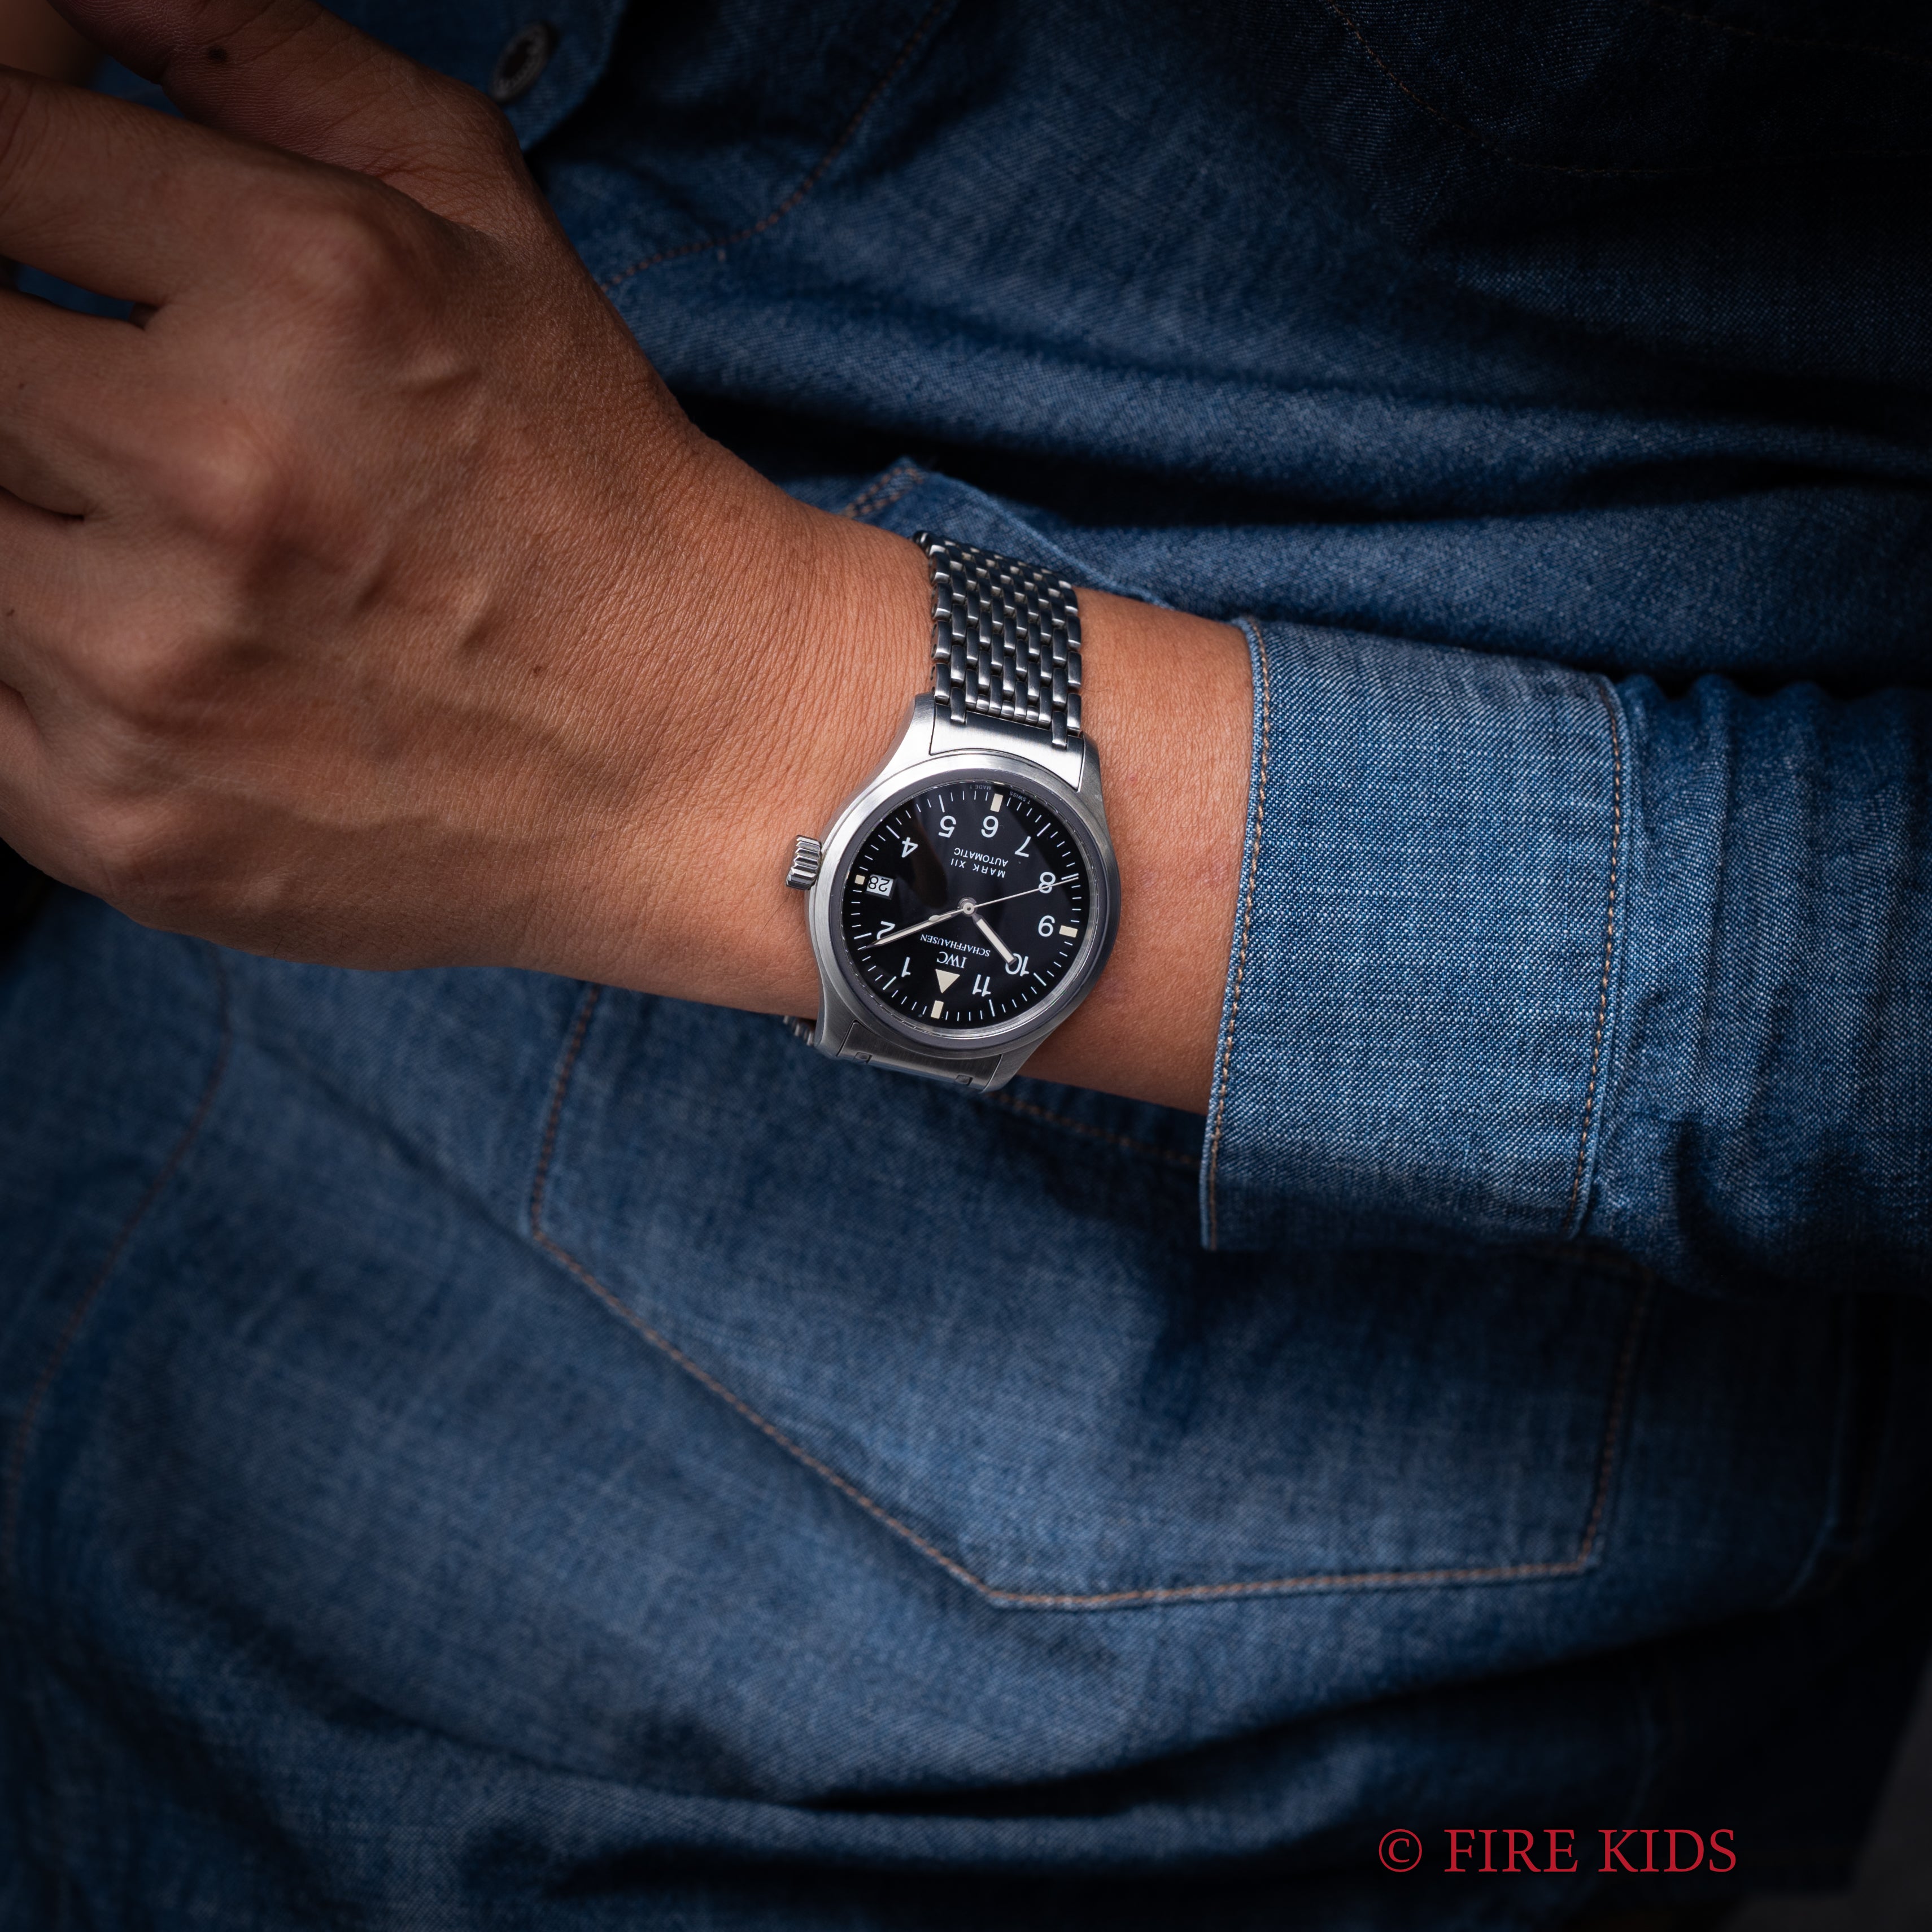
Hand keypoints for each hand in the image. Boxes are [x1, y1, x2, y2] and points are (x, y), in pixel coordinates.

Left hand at [0, 0, 1251, 1112]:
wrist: (701, 759)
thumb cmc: (596, 489)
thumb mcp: (480, 221)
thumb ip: (258, 52)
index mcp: (306, 288)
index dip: (4, 162)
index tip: (57, 217)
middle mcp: (213, 473)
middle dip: (20, 348)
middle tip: (125, 395)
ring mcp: (153, 672)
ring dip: (24, 507)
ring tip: (159, 537)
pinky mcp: (126, 825)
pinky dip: (31, 656)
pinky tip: (160, 650)